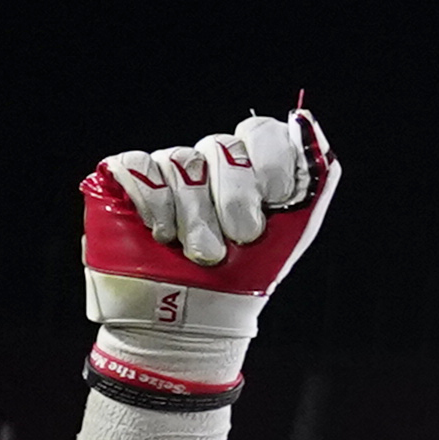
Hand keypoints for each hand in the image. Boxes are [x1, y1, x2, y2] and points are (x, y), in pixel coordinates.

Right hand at [78, 111, 337, 403]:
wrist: (192, 319)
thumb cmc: (244, 276)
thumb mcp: (291, 231)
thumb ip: (314, 178)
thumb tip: (306, 120)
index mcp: (249, 168)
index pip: (260, 131)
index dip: (271, 161)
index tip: (277, 200)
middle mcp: (207, 163)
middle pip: (222, 146)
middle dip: (234, 199)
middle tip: (241, 238)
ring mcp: (165, 170)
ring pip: (181, 161)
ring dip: (195, 215)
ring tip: (198, 253)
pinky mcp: (124, 180)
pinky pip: (139, 166)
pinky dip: (154, 202)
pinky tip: (162, 233)